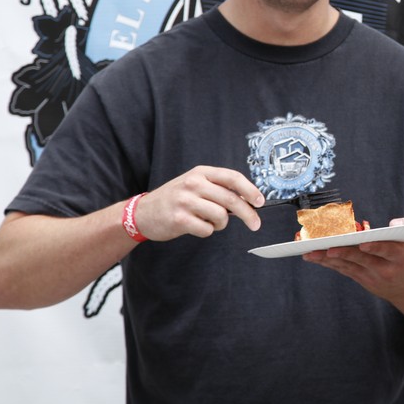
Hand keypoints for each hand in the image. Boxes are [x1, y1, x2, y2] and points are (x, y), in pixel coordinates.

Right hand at [131, 166, 264, 240]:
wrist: (142, 213)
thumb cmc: (174, 199)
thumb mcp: (195, 185)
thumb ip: (218, 189)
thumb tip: (249, 200)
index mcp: (200, 172)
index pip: (232, 177)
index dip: (250, 190)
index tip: (261, 202)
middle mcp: (193, 183)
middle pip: (231, 199)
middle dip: (248, 214)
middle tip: (255, 224)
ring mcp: (185, 201)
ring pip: (221, 216)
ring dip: (220, 224)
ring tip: (208, 221)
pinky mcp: (179, 219)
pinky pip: (207, 229)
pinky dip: (206, 231)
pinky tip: (195, 226)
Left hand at [302, 215, 403, 300]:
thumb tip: (393, 224)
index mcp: (403, 257)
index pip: (388, 251)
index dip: (376, 247)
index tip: (363, 243)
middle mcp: (386, 269)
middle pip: (362, 259)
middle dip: (344, 253)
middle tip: (328, 248)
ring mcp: (371, 276)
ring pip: (348, 266)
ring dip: (327, 260)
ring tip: (309, 252)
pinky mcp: (360, 278)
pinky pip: (342, 270)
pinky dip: (326, 263)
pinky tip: (311, 256)